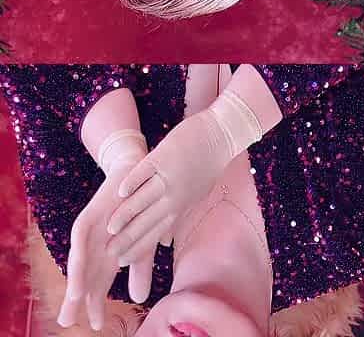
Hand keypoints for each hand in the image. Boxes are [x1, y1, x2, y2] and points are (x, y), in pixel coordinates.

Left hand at [58, 160, 155, 330]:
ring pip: (78, 261)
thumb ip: (140, 270)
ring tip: (74, 300)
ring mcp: (90, 232)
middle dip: (76, 299)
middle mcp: (95, 246)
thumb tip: (140, 298)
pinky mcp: (89, 216)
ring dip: (76, 279)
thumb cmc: (141, 210)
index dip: (97, 303)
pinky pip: (79, 237)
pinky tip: (79, 268)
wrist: (139, 176)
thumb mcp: (143, 243)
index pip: (100, 283)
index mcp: (108, 254)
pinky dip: (80, 253)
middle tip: (68, 321)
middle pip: (83, 276)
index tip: (98, 325)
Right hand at [105, 89, 263, 264]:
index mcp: (182, 205)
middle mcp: (176, 195)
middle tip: (109, 254)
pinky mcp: (163, 156)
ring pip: (145, 199)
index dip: (138, 247)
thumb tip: (165, 241)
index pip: (156, 232)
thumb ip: (177, 216)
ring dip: (127, 214)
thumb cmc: (207, 165)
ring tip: (110, 229)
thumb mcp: (196, 195)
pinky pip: (145, 172)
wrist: (221, 135)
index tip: (121, 262)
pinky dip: (133, 181)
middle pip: (148, 221)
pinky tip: (120, 192)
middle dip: (128, 239)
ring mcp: (169, 176)